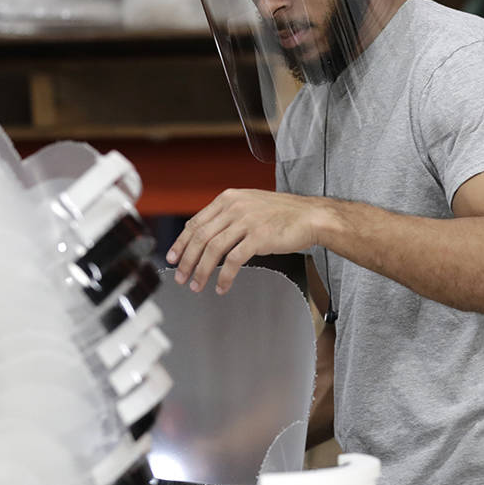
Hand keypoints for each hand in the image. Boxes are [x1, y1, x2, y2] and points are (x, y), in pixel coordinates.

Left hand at [166, 189, 323, 294]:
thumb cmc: (282, 214)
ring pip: (213, 250)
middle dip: (186, 260)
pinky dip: (225, 276)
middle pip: (200, 237)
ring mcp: (246, 221)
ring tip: (196, 285)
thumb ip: (228, 215)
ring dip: (201, 271)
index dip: (181, 243)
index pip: (195, 222)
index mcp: (228, 199)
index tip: (172, 258)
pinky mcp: (258, 237)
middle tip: (180, 277)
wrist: (311, 216)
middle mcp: (234, 208)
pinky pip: (234, 260)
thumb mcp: (249, 205)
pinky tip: (221, 286)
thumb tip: (206, 236)